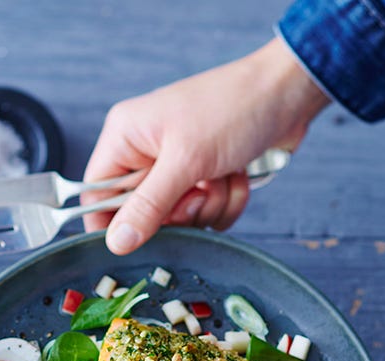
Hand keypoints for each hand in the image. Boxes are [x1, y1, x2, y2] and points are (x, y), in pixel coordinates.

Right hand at [83, 37, 329, 253]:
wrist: (288, 93)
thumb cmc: (232, 108)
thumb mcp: (184, 161)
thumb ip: (147, 206)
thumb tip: (116, 242)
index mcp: (126, 138)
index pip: (97, 194)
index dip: (111, 223)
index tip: (133, 242)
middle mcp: (147, 153)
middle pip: (141, 214)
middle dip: (177, 212)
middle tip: (196, 193)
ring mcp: (178, 167)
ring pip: (180, 218)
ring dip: (209, 206)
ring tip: (222, 176)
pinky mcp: (205, 178)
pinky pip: (207, 214)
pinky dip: (227, 202)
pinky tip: (237, 176)